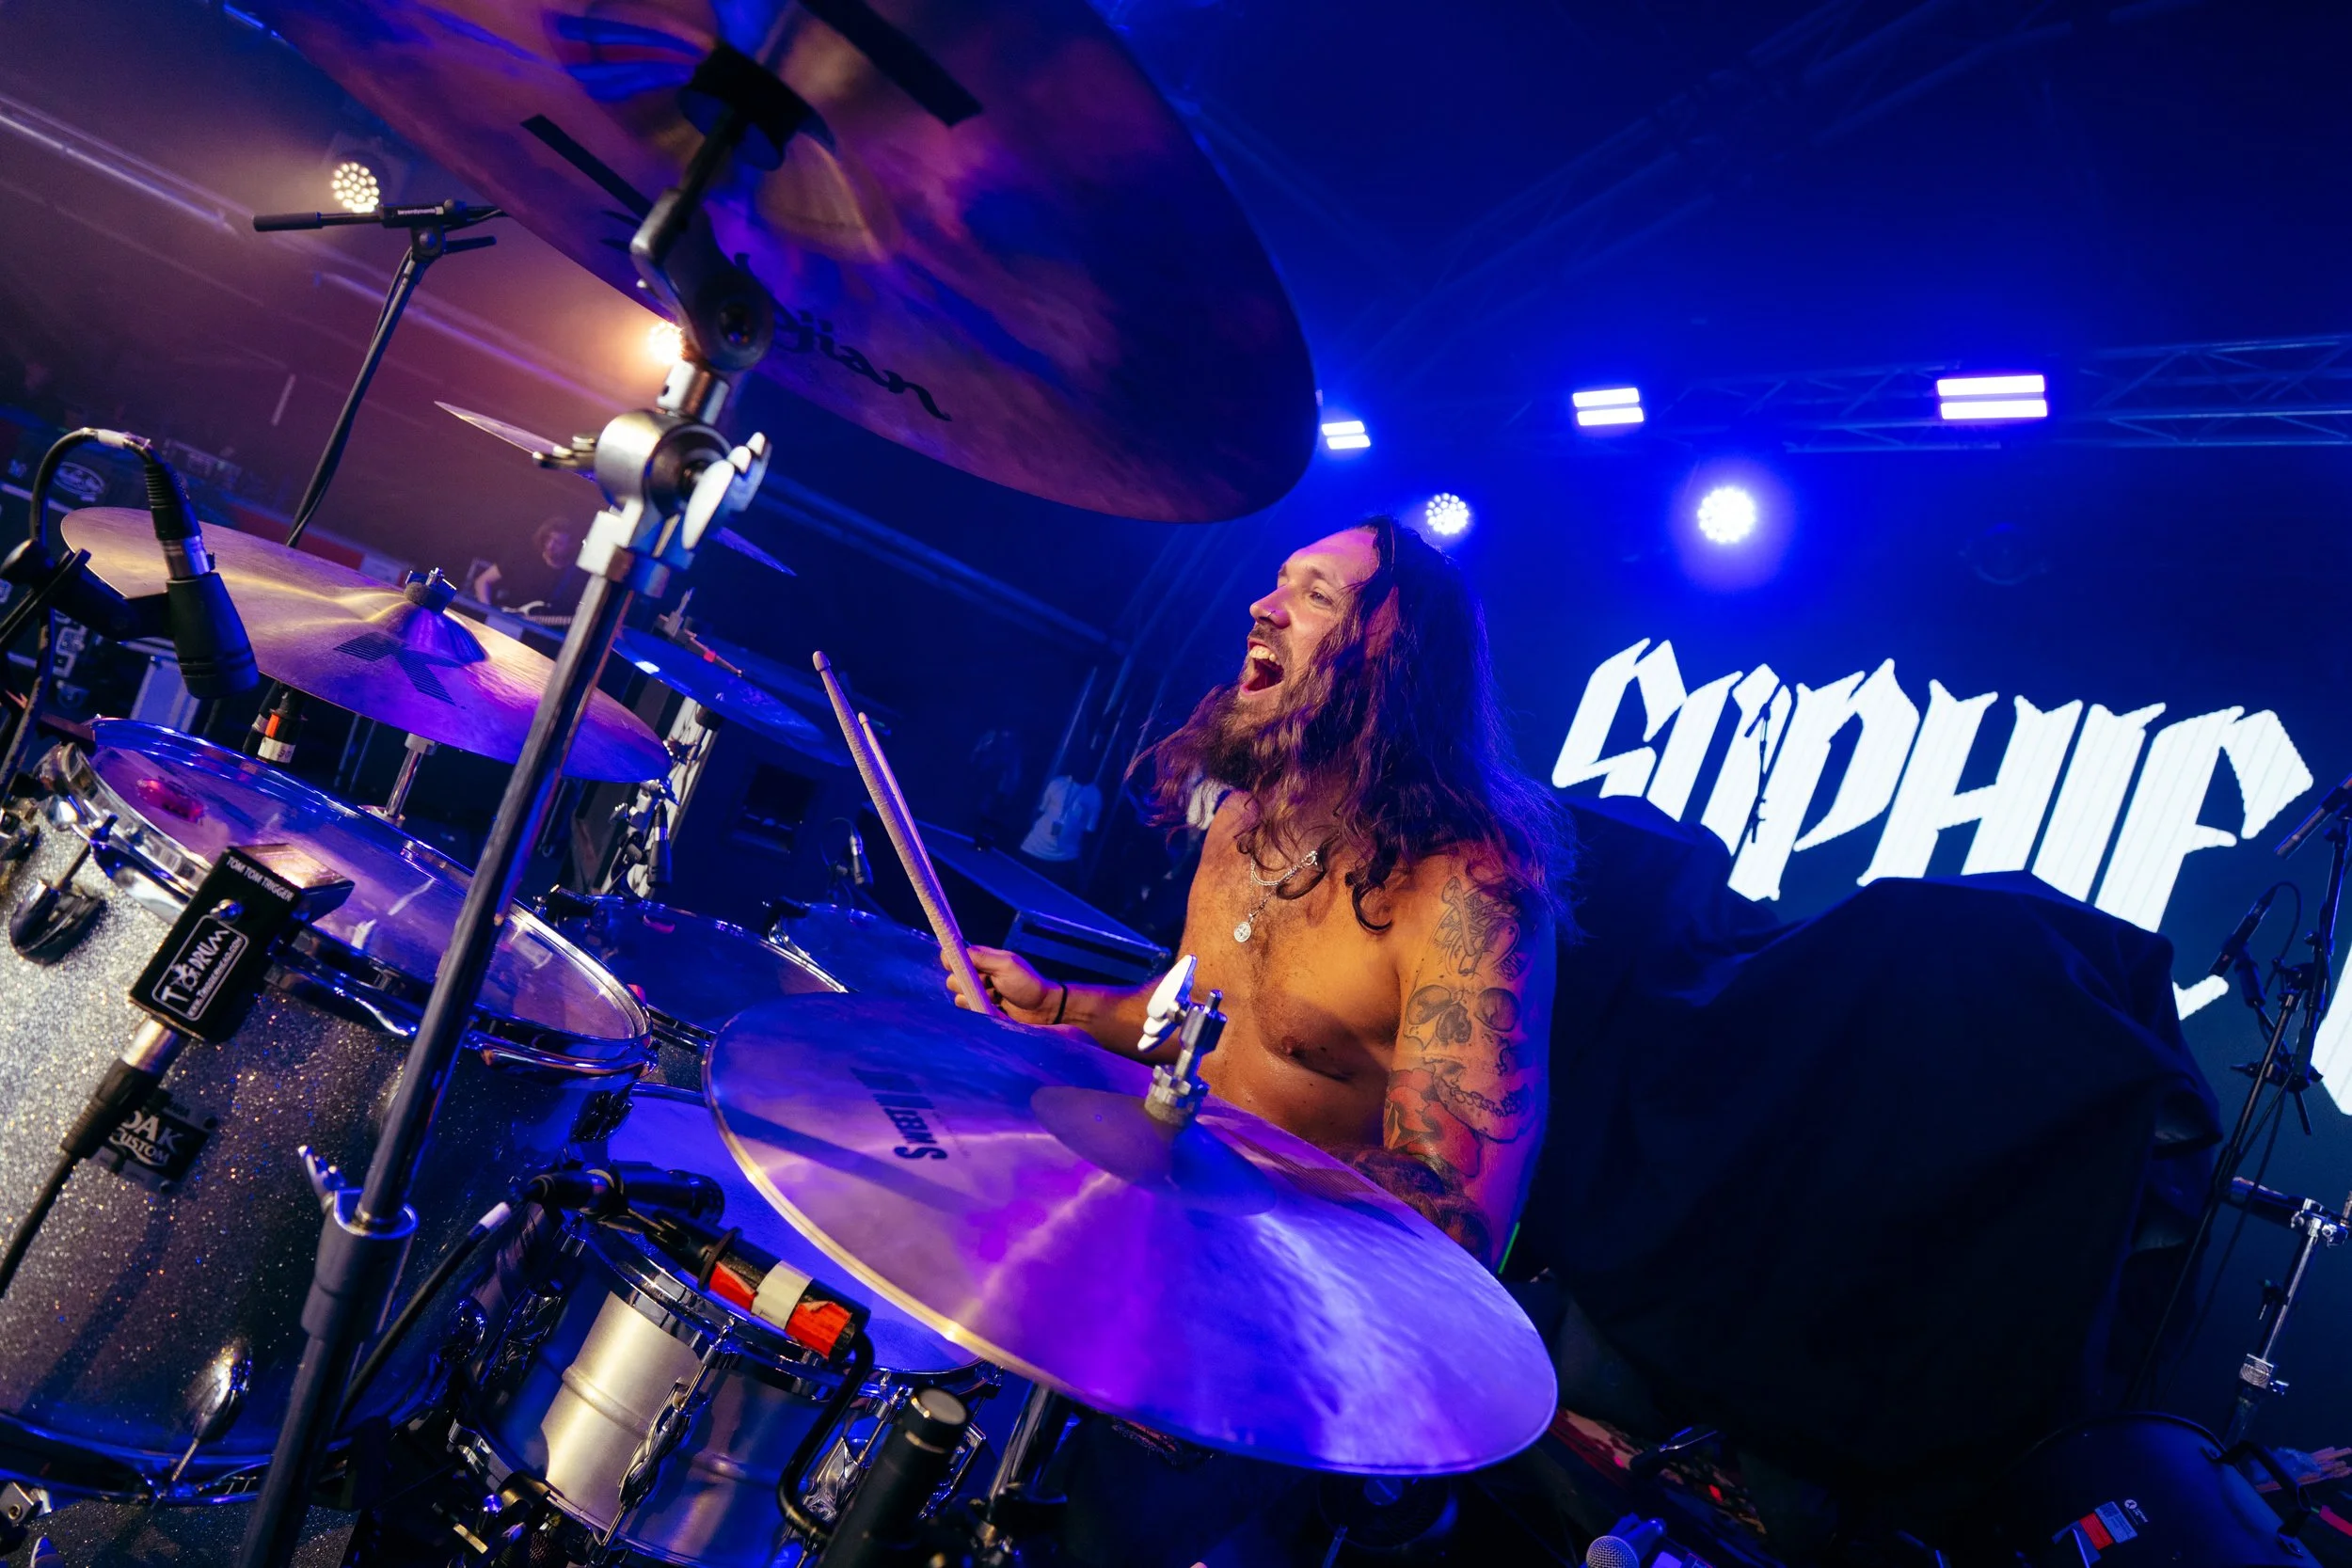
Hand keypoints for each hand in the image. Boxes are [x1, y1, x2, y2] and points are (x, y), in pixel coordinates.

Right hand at [945, 944, 1064, 1024]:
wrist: (1042, 1009)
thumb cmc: (1027, 983)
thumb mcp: (1006, 965)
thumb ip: (983, 958)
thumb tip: (959, 952)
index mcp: (983, 958)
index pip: (956, 955)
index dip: (951, 960)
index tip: (953, 967)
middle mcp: (978, 973)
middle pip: (953, 977)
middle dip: (965, 983)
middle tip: (986, 983)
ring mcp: (979, 991)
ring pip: (959, 995)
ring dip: (974, 997)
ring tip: (995, 996)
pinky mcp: (981, 1006)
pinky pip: (967, 1007)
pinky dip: (977, 1007)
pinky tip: (994, 1007)